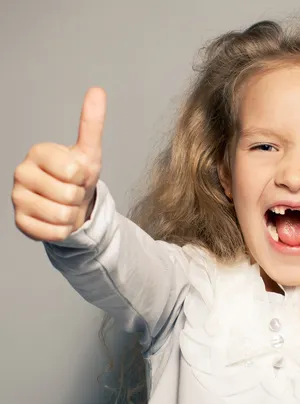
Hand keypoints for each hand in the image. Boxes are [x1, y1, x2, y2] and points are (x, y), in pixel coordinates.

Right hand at [12, 87, 106, 241]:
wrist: (72, 205)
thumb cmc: (77, 177)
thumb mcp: (88, 151)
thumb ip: (91, 123)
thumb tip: (97, 90)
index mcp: (38, 152)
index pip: (72, 171)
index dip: (82, 177)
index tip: (76, 174)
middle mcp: (21, 172)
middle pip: (68, 195)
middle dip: (78, 197)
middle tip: (71, 191)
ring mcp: (17, 198)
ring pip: (61, 215)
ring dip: (71, 214)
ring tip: (65, 205)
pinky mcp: (19, 222)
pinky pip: (52, 232)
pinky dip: (62, 230)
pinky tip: (57, 220)